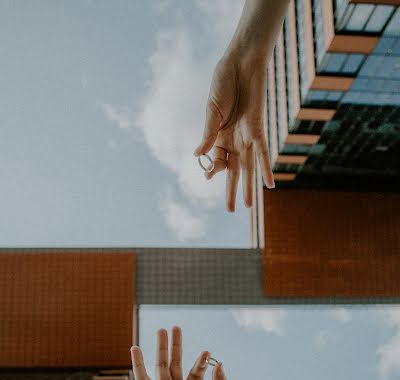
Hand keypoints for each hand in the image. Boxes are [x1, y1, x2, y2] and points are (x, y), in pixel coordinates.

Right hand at [130, 326, 228, 379]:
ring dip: (161, 348)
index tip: (207, 352)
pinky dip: (138, 363)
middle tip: (176, 327)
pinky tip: (135, 348)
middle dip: (176, 345)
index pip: (197, 371)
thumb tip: (220, 363)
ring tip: (162, 330)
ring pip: (161, 365)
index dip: (201, 361)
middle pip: (176, 362)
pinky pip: (142, 378)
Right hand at [194, 49, 273, 212]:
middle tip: (231, 211)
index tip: (207, 175)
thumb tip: (196, 156)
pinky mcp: (259, 129)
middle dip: (232, 190)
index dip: (212, 171)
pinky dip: (266, 169)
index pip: (215, 161)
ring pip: (249, 168)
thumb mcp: (211, 111)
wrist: (241, 62)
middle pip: (233, 171)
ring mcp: (247, 136)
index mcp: (219, 136)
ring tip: (249, 207)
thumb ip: (207, 134)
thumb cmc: (223, 82)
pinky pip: (263, 153)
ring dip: (249, 187)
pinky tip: (269, 185)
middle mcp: (234, 140)